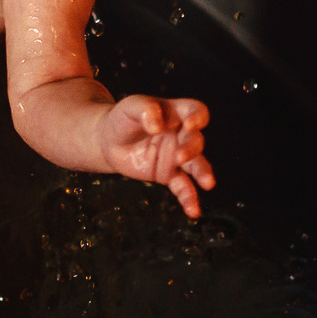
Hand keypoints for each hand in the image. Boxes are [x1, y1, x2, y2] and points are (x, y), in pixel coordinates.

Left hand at [100, 95, 213, 216]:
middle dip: (191, 148)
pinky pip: (183, 187)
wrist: (109, 141)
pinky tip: (193, 210)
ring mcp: (176, 156)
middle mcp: (180, 134)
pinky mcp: (168, 175)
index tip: (191, 124)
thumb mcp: (130, 107)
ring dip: (202, 173)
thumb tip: (157, 126)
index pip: (195, 111)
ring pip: (196, 164)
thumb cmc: (123, 119)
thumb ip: (145, 110)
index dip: (198, 117)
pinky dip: (189, 198)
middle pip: (195, 140)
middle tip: (180, 156)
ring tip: (207, 183)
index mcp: (175, 113)